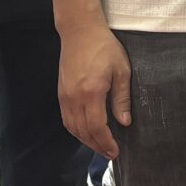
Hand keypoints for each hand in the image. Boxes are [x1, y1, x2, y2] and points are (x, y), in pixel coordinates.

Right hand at [59, 21, 131, 158]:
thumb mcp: (121, 70)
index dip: (106, 143)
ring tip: (99, 146)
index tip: (115, 151)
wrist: (80, 31)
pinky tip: (85, 132)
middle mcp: (74, 97)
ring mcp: (65, 96)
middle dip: (97, 146)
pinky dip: (76, 130)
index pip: (97, 127)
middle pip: (83, 132)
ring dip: (85, 141)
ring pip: (72, 128)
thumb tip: (125, 122)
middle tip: (109, 154)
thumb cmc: (104, 47)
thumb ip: (122, 98)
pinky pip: (66, 119)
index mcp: (91, 92)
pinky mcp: (61, 92)